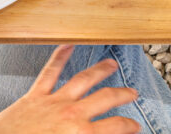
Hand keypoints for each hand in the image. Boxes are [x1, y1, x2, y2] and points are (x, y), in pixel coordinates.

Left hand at [0, 45, 140, 133]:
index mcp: (80, 133)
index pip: (114, 126)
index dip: (129, 125)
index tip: (135, 126)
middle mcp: (71, 114)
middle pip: (106, 98)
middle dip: (123, 95)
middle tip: (132, 93)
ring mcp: (54, 102)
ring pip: (84, 80)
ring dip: (100, 70)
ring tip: (112, 64)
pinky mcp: (35, 96)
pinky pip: (49, 73)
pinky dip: (59, 57)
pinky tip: (69, 44)